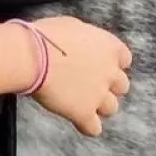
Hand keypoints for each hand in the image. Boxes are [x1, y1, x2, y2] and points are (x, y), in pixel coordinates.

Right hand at [24, 16, 132, 137]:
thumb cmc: (45, 36)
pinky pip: (94, 128)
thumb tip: (79, 45)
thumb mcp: (71, 26)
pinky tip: (77, 121)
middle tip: (88, 84)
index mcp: (110, 47)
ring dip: (98, 106)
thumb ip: (84, 40)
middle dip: (107, 86)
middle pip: (122, 86)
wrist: (32, 56)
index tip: (97, 65)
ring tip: (80, 103)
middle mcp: (110, 72)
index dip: (111, 63)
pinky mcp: (83, 112)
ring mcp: (99, 94)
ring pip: (111, 108)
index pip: (124, 59)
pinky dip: (87, 126)